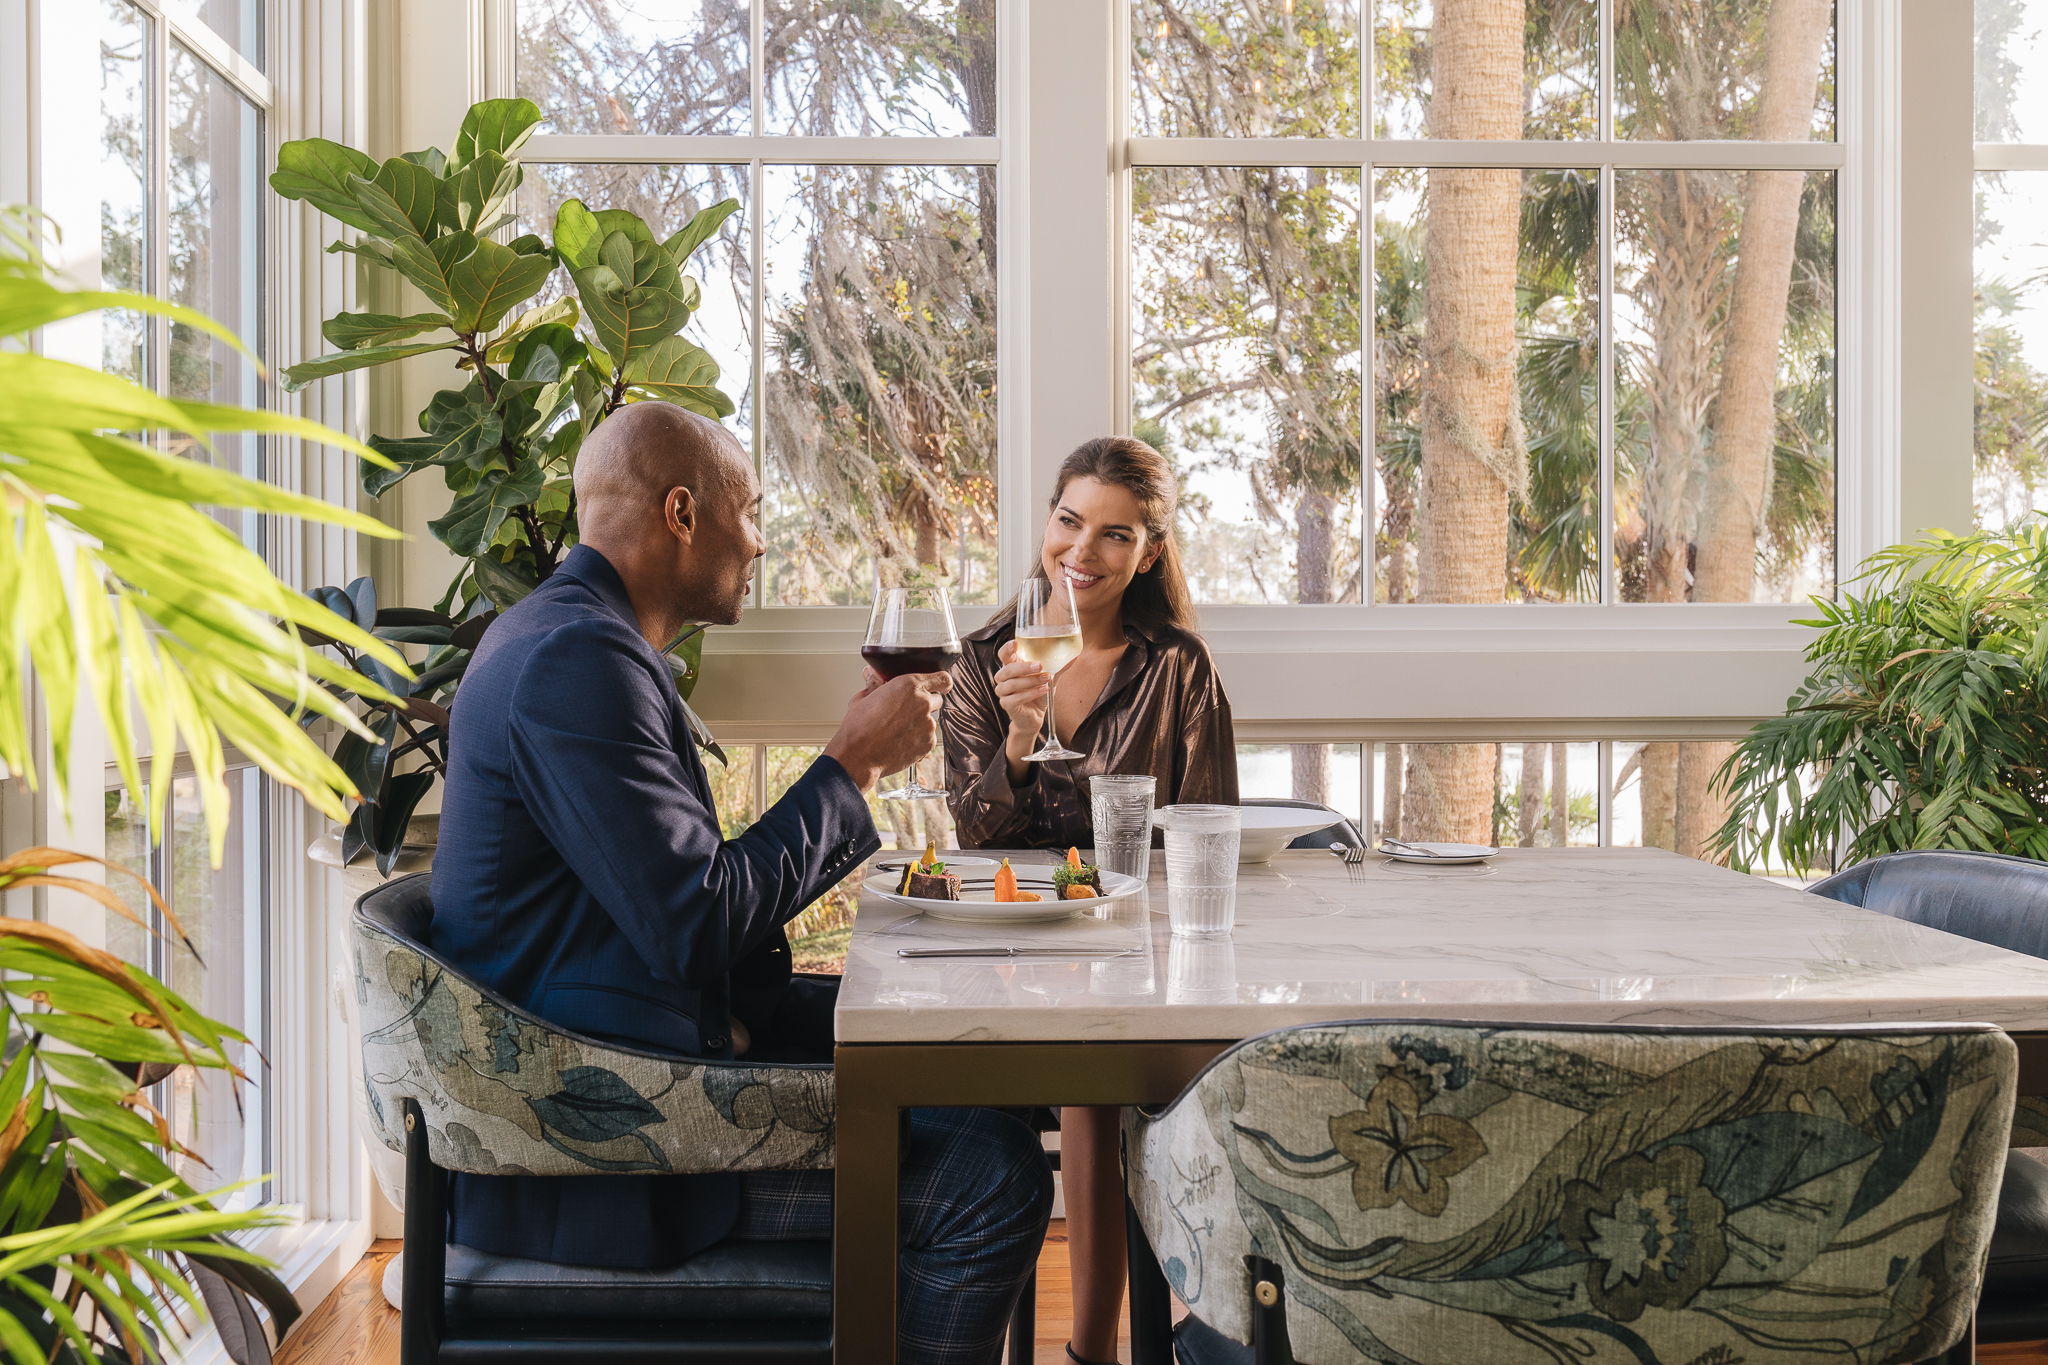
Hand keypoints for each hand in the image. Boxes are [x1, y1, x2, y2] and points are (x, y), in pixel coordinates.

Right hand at [824, 670, 952, 791]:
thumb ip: (874, 683)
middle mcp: (923, 703)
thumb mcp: (863, 698)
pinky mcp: (928, 744)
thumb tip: (872, 675)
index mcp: (909, 685)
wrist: (858, 756)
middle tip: (906, 711)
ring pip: (931, 720)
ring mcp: (928, 725)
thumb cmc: (858, 728)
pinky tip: (900, 740)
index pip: (942, 678)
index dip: (941, 682)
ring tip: (897, 730)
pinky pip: (928, 737)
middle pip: (937, 699)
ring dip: (920, 722)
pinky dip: (918, 739)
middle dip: (925, 703)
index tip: (940, 686)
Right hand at [993, 639, 1050, 750]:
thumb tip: (1075, 656)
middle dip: (1023, 667)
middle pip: (1007, 669)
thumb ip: (1058, 666)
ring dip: (1030, 681)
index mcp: (1011, 667)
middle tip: (1040, 665)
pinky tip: (1043, 690)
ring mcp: (1003, 692)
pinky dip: (1031, 693)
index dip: (1007, 649)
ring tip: (1046, 679)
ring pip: (1011, 684)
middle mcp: (1004, 678)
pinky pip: (1016, 698)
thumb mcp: (1050, 677)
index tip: (1015, 643)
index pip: (1004, 655)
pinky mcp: (1006, 705)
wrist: (1036, 716)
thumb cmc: (1039, 693)